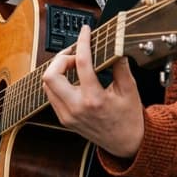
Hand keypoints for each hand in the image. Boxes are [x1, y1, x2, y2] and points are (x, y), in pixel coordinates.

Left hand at [42, 25, 144, 157]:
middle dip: (61, 58)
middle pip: (50, 75)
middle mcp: (76, 108)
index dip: (82, 42)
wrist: (126, 144)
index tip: (85, 31)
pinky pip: (51, 95)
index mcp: (94, 99)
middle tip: (76, 54)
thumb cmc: (129, 118)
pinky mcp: (64, 119)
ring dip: (57, 69)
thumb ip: (120, 65)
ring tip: (74, 63)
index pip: (82, 63)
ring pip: (47, 84)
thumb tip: (115, 45)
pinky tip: (73, 76)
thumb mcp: (130, 89)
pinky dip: (58, 81)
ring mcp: (67, 115)